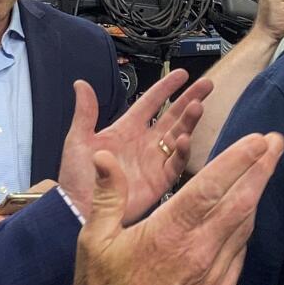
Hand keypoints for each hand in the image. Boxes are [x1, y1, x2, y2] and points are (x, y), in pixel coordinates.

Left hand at [58, 69, 211, 223]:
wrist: (79, 209)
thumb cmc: (77, 177)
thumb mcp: (79, 140)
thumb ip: (85, 112)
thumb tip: (80, 84)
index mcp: (126, 129)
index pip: (151, 103)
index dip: (166, 88)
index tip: (182, 74)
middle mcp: (144, 142)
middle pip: (172, 116)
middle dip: (189, 100)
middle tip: (206, 85)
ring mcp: (154, 161)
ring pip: (179, 135)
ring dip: (189, 121)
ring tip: (198, 106)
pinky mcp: (159, 180)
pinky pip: (176, 163)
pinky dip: (182, 151)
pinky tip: (186, 139)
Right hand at [75, 133, 283, 284]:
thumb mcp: (94, 239)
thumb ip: (108, 194)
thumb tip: (103, 156)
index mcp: (168, 233)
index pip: (211, 187)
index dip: (238, 160)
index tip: (258, 139)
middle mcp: (198, 252)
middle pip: (241, 202)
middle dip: (262, 168)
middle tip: (276, 140)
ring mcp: (213, 275)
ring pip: (245, 226)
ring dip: (257, 193)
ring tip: (266, 166)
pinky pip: (240, 252)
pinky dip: (246, 226)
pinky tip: (247, 211)